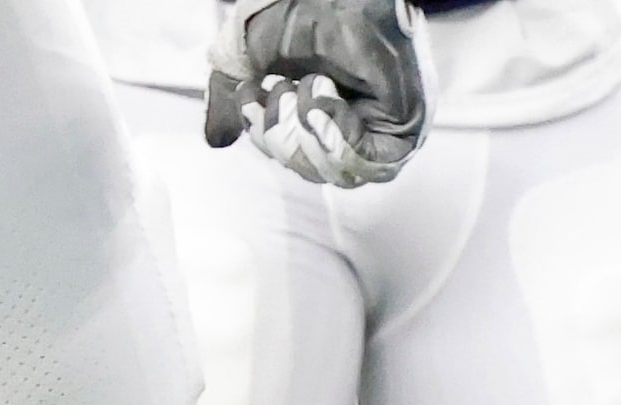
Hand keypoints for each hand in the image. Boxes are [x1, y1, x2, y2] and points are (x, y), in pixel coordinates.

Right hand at [206, 0, 427, 188]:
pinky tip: (326, 96)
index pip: (288, 157)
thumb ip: (230, 100)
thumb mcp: (247, 58)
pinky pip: (369, 164)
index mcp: (315, 110)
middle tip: (281, 88)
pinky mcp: (403, 130)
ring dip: (308, 131)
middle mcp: (349, 123)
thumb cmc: (297, 9)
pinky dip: (337, 136)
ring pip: (338, 173)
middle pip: (310, 170)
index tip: (253, 93)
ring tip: (307, 86)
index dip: (265, 136)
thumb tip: (217, 139)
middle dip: (283, 133)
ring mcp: (378, 129)